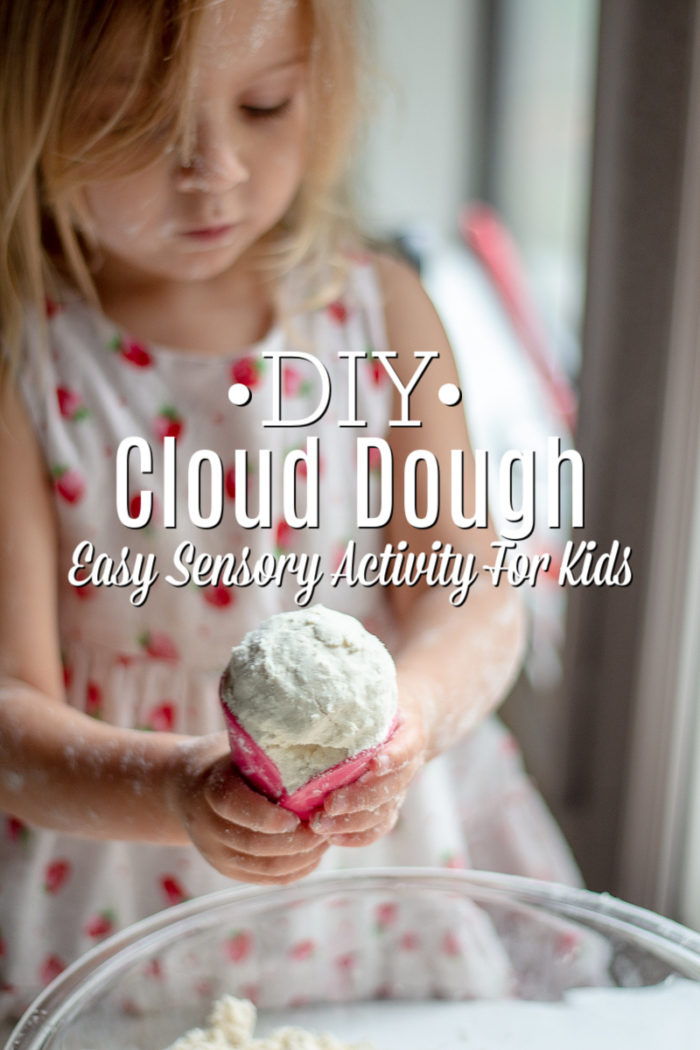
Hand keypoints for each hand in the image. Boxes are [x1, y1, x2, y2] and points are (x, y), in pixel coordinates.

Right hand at [168, 735, 328, 884]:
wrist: (185, 787)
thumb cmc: (227, 760)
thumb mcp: (239, 747)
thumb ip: (268, 749)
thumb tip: (316, 734)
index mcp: (212, 789)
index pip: (236, 807)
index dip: (266, 817)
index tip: (297, 816)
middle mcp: (209, 826)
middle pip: (255, 844)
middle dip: (297, 841)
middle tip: (328, 827)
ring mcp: (217, 852)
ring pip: (265, 867)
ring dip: (302, 857)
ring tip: (326, 840)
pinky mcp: (228, 869)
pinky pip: (267, 879)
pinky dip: (296, 870)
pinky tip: (314, 855)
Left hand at [309, 701, 426, 847]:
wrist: (406, 722)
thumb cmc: (380, 707)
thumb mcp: (374, 697)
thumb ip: (355, 704)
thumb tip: (314, 707)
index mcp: (410, 733)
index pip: (406, 747)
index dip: (392, 758)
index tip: (374, 764)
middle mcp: (409, 765)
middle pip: (390, 787)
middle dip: (359, 798)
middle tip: (329, 804)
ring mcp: (400, 789)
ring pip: (382, 812)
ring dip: (351, 822)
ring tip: (321, 825)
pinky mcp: (390, 806)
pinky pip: (377, 828)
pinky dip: (356, 837)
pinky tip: (332, 838)